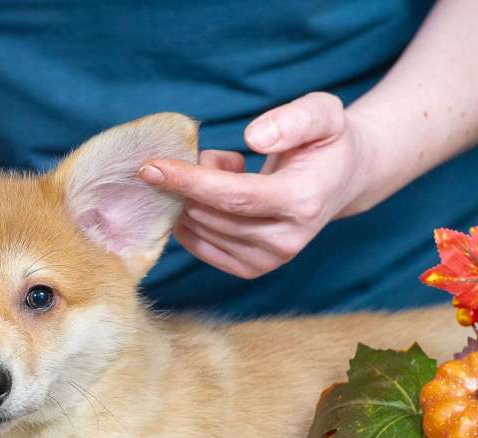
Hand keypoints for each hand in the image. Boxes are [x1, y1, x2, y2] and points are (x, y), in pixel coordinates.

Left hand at [139, 92, 380, 278]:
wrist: (340, 180)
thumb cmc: (325, 143)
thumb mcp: (323, 114)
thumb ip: (294, 119)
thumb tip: (254, 138)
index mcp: (303, 202)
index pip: (234, 196)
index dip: (189, 181)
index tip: (150, 167)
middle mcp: (286, 240)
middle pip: (210, 214)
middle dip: (190, 181)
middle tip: (210, 155)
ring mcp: (267, 261)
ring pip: (200, 229)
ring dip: (194, 196)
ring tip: (227, 172)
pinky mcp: (249, 269)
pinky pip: (198, 244)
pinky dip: (194, 215)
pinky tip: (217, 195)